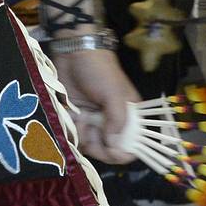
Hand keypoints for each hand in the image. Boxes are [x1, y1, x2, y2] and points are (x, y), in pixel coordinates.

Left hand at [55, 47, 139, 164]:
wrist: (73, 53)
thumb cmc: (99, 70)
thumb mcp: (113, 93)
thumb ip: (117, 120)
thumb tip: (115, 145)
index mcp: (128, 114)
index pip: (132, 142)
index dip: (125, 152)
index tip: (115, 153)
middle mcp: (112, 121)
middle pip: (110, 149)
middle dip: (101, 147)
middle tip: (91, 134)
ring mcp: (94, 121)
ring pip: (92, 146)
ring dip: (85, 138)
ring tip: (81, 120)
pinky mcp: (77, 119)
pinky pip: (76, 137)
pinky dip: (73, 133)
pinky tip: (73, 118)